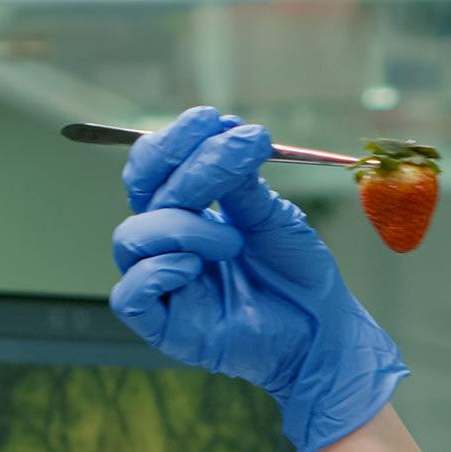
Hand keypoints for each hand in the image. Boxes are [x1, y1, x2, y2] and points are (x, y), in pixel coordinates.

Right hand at [110, 106, 407, 451]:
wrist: (321, 331)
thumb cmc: (297, 274)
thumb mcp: (273, 215)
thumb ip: (240, 180)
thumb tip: (220, 133)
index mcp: (189, 209)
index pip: (155, 164)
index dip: (174, 139)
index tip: (213, 120)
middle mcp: (169, 241)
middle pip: (139, 189)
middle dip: (181, 167)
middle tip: (228, 159)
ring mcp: (163, 282)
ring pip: (132, 237)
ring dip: (182, 227)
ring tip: (233, 242)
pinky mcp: (164, 325)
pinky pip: (129, 295)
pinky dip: (156, 274)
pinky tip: (194, 269)